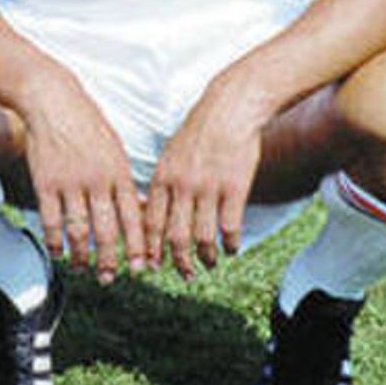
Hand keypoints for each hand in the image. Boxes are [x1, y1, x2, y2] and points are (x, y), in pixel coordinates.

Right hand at [18, 77, 147, 283]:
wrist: (53, 101)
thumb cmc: (88, 125)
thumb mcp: (115, 149)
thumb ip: (124, 181)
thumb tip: (140, 209)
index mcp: (118, 173)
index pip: (133, 218)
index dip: (138, 246)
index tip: (142, 268)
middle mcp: (97, 181)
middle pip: (106, 231)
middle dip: (110, 259)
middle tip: (110, 277)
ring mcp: (70, 183)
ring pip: (78, 230)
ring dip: (82, 255)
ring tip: (85, 268)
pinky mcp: (45, 182)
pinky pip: (52, 220)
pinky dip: (55, 241)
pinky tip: (58, 252)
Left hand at [144, 77, 270, 278]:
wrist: (228, 109)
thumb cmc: (199, 132)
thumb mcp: (170, 154)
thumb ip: (164, 184)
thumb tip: (156, 213)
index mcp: (162, 177)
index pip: (150, 223)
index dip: (150, 249)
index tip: (151, 266)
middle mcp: (181, 185)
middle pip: (175, 236)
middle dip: (178, 262)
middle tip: (184, 275)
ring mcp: (208, 188)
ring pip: (202, 237)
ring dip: (206, 257)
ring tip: (210, 265)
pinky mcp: (234, 188)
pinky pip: (229, 227)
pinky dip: (230, 244)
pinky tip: (232, 250)